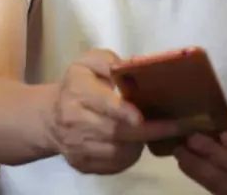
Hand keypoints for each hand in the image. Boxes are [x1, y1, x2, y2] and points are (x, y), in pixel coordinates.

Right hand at [49, 49, 179, 174]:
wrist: (50, 117)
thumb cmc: (77, 85)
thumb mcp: (88, 62)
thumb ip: (108, 60)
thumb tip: (128, 68)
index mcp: (77, 92)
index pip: (102, 104)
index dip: (123, 111)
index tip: (141, 115)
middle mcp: (75, 122)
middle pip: (116, 131)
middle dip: (148, 130)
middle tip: (176, 125)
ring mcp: (78, 147)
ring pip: (118, 151)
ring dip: (140, 143)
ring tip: (154, 130)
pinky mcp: (83, 164)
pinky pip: (114, 165)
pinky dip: (130, 156)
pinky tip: (136, 142)